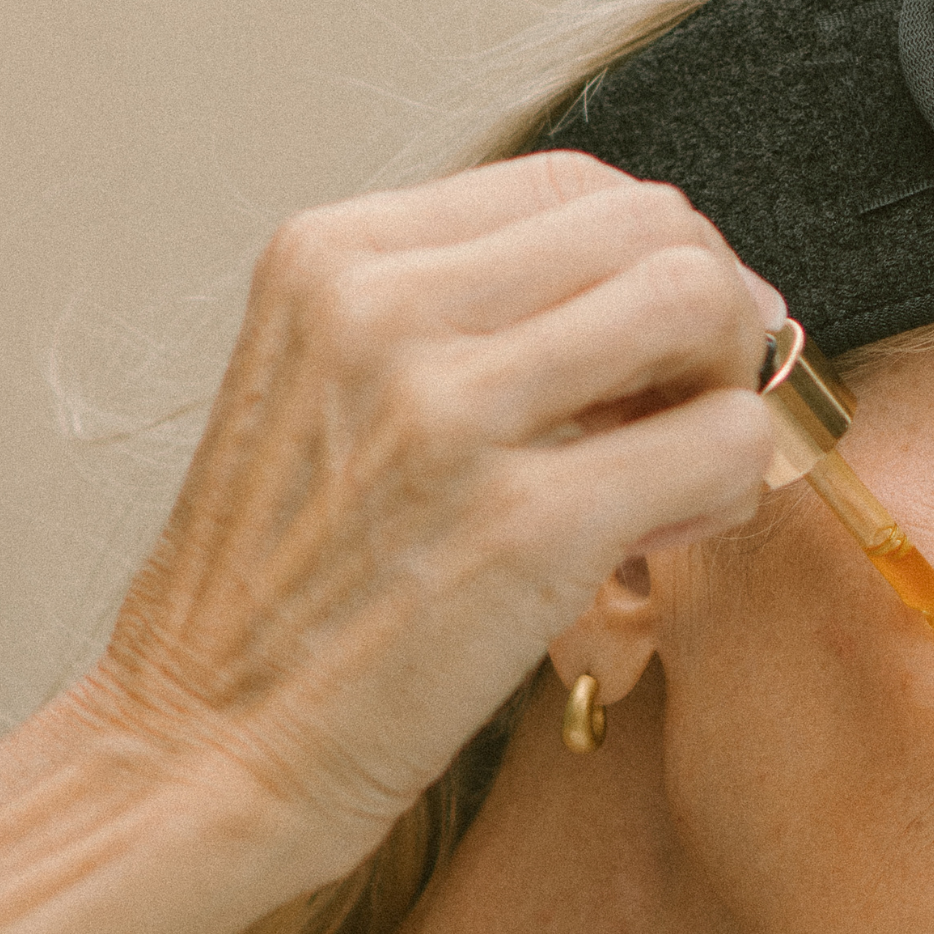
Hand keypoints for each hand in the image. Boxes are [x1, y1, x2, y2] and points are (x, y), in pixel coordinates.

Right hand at [70, 152, 776, 881]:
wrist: (200, 752)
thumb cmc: (279, 602)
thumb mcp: (327, 398)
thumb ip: (456, 328)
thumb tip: (644, 300)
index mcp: (333, 259)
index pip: (568, 182)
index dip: (647, 255)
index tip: (660, 341)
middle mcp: (385, 306)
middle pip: (649, 222)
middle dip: (709, 306)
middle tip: (699, 398)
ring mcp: (456, 411)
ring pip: (699, 301)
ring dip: (730, 383)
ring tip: (685, 466)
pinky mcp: (529, 525)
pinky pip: (722, 440)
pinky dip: (733, 480)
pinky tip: (670, 534)